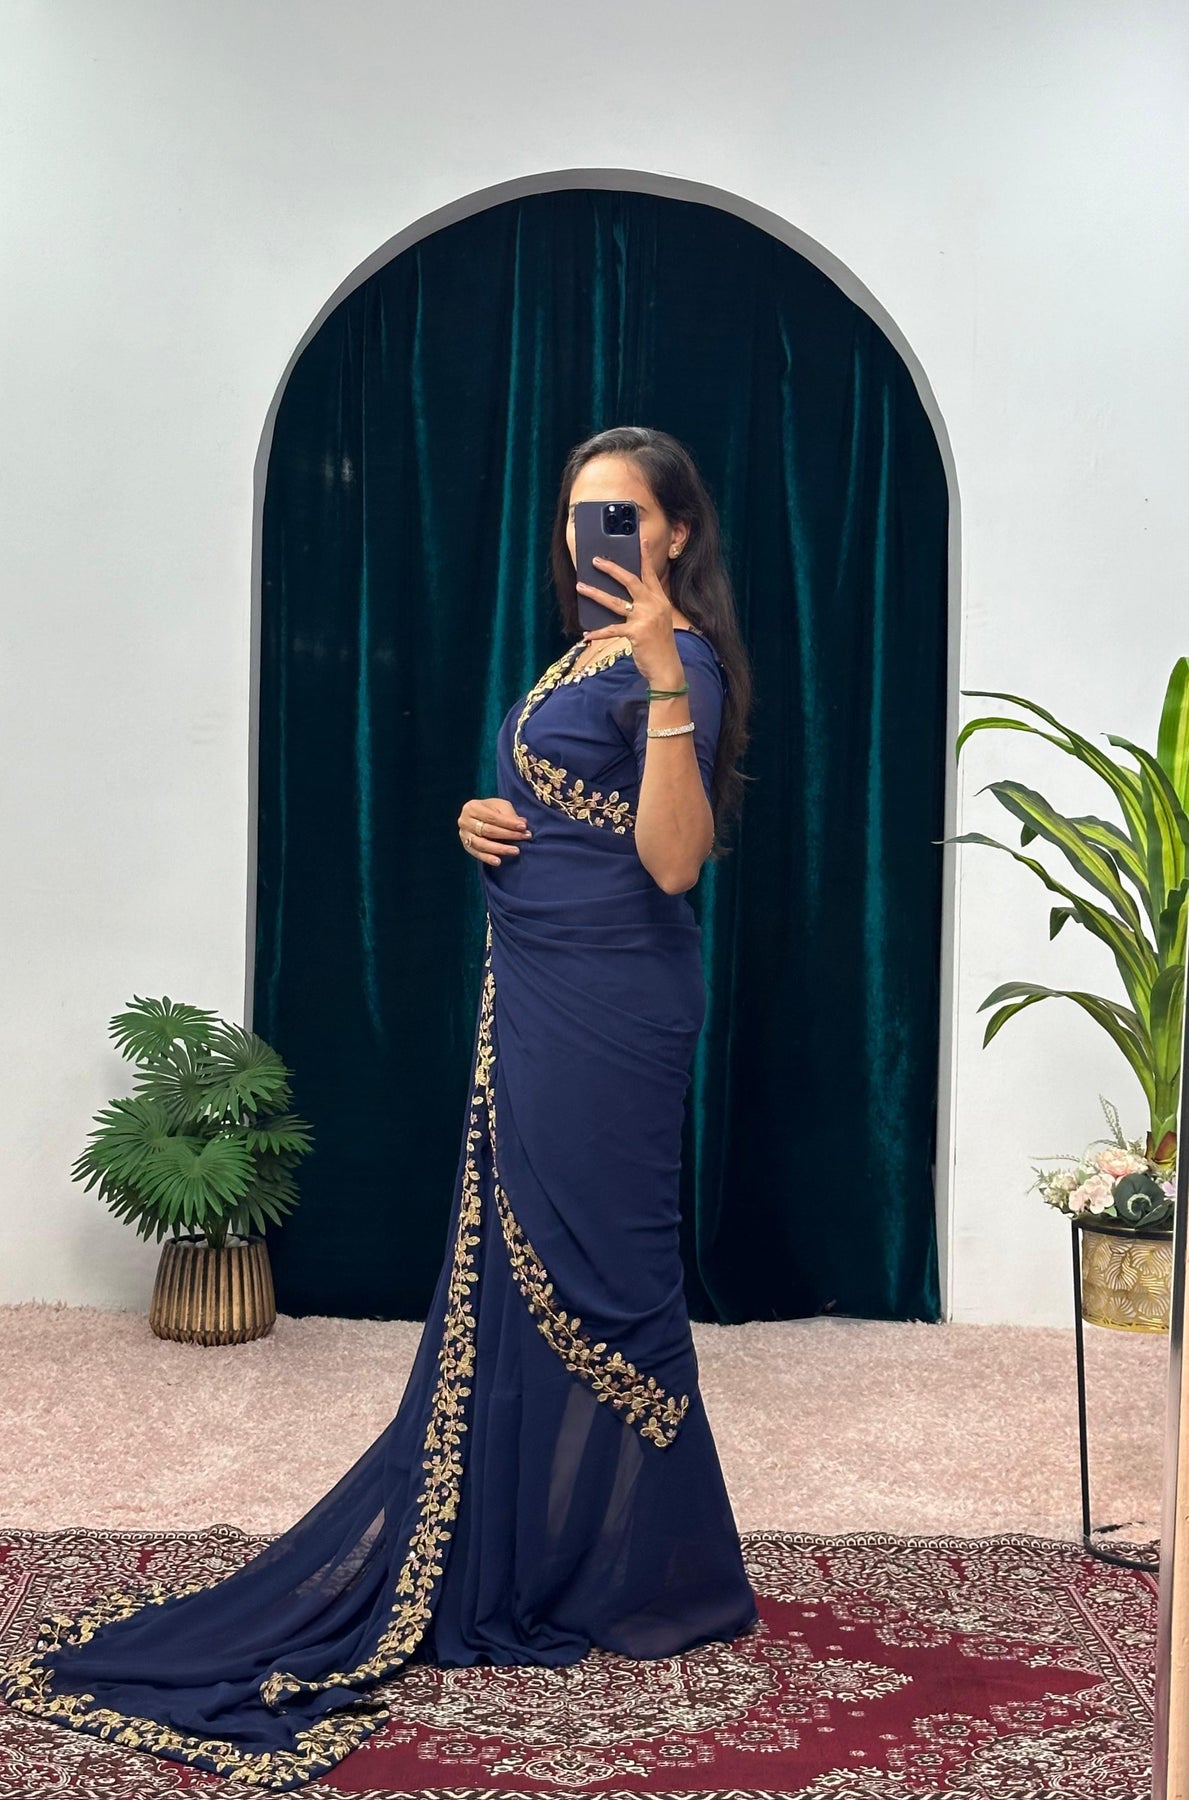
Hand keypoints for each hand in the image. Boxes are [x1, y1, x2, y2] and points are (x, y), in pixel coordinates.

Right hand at [457, 797, 531, 865]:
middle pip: (488, 831)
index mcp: (472, 807)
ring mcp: (464, 835)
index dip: (508, 823)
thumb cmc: (491, 810)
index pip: (492, 817)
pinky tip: (498, 861)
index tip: (524, 827)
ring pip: (482, 844)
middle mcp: (464, 821)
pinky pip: (477, 854)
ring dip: (500, 849)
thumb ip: (509, 815)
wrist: (478, 816)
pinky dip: (487, 858)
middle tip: (524, 837)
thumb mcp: (500, 806)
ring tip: (515, 851)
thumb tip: (522, 824)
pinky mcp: (466, 846)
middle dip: (508, 835)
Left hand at [576, 535, 680, 685]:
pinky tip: (586, 635)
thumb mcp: (658, 621)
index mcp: (660, 601)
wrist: (668, 668)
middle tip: (597, 560)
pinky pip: (611, 629)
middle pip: (630, 580)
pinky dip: (597, 633)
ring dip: (595, 593)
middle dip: (612, 569)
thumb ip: (646, 608)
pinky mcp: (636, 633)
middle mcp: (654, 606)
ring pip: (615, 601)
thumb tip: (625, 600)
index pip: (650, 574)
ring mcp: (645, 618)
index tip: (639, 540)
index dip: (644, 557)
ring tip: (581, 586)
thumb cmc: (660, 645)